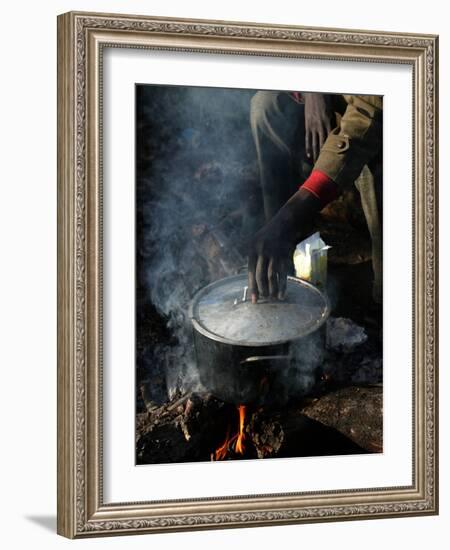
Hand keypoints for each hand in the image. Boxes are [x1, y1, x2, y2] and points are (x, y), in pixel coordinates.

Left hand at [247, 188, 320, 302]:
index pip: (250, 272)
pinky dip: (282, 285)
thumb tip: (251, 278)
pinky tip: (282, 294)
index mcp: (252, 249)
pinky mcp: (284, 255)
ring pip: (271, 276)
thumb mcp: (256, 242)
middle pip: (260, 275)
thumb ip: (254, 258)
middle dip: (262, 289)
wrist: (284, 222)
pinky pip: (283, 273)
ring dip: (272, 288)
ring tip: (272, 298)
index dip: (252, 286)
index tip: (254, 299)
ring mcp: (273, 253)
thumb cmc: (269, 235)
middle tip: (264, 299)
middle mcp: (261, 251)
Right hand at [303, 93, 334, 161]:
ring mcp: (313, 126)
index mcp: (328, 122)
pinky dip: (308, 147)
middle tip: (324, 164)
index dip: (331, 148)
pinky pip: (308, 139)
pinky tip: (308, 155)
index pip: (331, 138)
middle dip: (323, 154)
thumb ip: (334, 121)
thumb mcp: (332, 111)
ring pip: (314, 143)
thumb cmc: (326, 102)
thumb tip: (338, 131)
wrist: (315, 95)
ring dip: (315, 154)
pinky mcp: (307, 126)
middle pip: (322, 143)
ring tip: (316, 163)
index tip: (333, 157)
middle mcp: (320, 126)